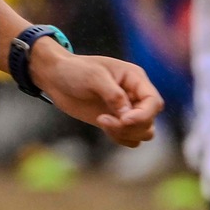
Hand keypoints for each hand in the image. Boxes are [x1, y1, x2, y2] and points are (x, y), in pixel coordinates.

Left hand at [31, 43, 162, 146]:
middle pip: (150, 121)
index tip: (123, 119)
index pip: (154, 102)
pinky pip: (129, 138)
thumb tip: (128, 115)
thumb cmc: (75, 70)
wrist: (56, 78)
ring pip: (143, 132)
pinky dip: (119, 137)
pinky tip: (101, 124)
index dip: (143, 115)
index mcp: (135, 79)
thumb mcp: (95, 77)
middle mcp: (134, 95)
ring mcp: (125, 110)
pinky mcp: (115, 121)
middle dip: (130, 126)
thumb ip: (114, 95)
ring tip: (103, 122)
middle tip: (104, 121)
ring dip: (125, 133)